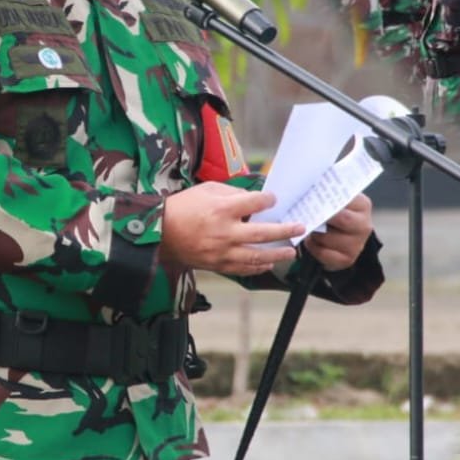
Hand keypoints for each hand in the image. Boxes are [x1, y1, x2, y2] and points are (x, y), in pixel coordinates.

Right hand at [161, 183, 304, 275]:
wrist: (160, 232)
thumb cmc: (183, 207)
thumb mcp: (207, 190)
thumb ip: (233, 193)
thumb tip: (255, 198)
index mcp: (222, 209)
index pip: (255, 203)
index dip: (268, 200)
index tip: (274, 199)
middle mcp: (225, 232)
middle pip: (263, 233)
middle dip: (285, 230)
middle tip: (300, 228)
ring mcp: (222, 252)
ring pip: (257, 256)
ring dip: (278, 254)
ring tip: (292, 252)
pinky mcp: (218, 265)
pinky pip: (244, 269)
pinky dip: (258, 267)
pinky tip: (268, 263)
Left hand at [304, 194, 373, 270]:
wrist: (344, 238)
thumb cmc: (336, 214)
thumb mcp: (337, 201)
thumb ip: (329, 194)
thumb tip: (310, 186)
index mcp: (362, 205)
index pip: (344, 199)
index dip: (327, 200)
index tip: (313, 198)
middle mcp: (364, 225)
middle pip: (341, 219)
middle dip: (322, 217)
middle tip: (309, 215)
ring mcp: (357, 244)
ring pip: (329, 237)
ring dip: (314, 234)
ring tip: (309, 229)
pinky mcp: (348, 259)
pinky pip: (324, 253)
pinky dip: (313, 247)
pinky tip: (311, 241)